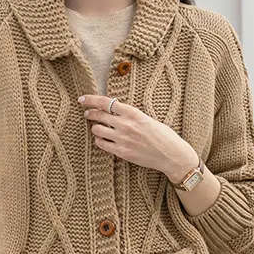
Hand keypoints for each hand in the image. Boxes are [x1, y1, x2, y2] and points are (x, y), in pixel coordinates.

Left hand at [78, 93, 196, 182]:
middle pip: (99, 115)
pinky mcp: (122, 152)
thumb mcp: (146, 118)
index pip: (106, 102)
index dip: (91, 100)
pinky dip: (99, 140)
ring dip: (95, 128)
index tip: (82, 99)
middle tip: (87, 113)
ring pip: (97, 130)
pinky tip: (102, 140)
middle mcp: (125, 124)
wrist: (171, 154)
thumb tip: (114, 110)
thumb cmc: (162, 135)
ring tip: (98, 128)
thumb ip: (130, 114)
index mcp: (133, 112)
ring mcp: (122, 139)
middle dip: (90, 113)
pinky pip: (102, 144)